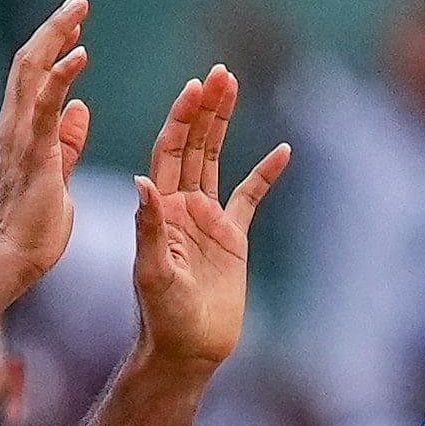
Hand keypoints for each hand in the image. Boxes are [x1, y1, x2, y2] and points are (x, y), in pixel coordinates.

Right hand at [0, 0, 94, 282]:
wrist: (13, 258)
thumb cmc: (34, 225)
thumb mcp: (57, 172)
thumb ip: (65, 139)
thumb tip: (80, 108)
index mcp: (20, 130)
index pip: (33, 75)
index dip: (52, 44)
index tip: (75, 22)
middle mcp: (13, 125)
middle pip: (29, 61)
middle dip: (54, 27)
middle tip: (79, 0)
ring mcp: (19, 136)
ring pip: (32, 71)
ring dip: (55, 36)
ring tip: (79, 10)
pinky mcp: (33, 152)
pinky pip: (46, 104)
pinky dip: (60, 74)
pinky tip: (80, 52)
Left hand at [132, 66, 290, 375]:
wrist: (186, 351)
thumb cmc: (163, 318)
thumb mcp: (153, 273)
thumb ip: (148, 228)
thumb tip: (142, 182)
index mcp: (160, 209)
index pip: (169, 152)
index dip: (181, 119)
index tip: (194, 88)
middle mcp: (182, 207)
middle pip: (193, 145)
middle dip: (204, 108)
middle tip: (219, 73)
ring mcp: (208, 220)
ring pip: (216, 160)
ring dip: (223, 124)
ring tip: (233, 86)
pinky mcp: (232, 239)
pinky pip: (250, 197)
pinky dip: (265, 174)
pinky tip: (282, 151)